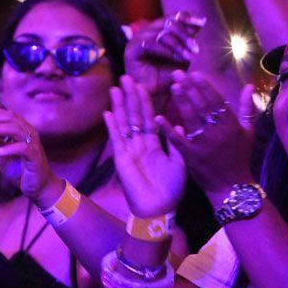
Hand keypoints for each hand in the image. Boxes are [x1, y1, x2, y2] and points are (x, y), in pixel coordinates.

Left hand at [0, 109, 60, 204]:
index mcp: (22, 129)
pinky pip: (23, 148)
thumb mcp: (2, 153)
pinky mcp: (36, 157)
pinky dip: (10, 148)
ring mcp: (33, 144)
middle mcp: (29, 133)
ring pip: (16, 130)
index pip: (5, 115)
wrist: (38, 186)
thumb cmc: (21, 168)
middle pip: (10, 118)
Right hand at [105, 75, 186, 218]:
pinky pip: (117, 139)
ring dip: (120, 106)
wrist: (160, 209)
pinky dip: (113, 126)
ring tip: (116, 88)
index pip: (149, 118)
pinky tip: (108, 112)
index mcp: (155, 144)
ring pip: (124, 123)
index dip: (146, 102)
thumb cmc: (171, 189)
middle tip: (127, 78)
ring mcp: (130, 150)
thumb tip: (177, 124)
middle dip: (131, 97)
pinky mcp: (122, 159)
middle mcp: (140, 144)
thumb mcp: (179, 162)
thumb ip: (176, 143)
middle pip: (135, 116)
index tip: (143, 85)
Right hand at [125, 11, 205, 109]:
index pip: (173, 17)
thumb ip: (189, 39)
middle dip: (185, 35)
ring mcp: (136, 39)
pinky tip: (178, 58)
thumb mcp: (183, 55)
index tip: (202, 23)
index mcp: (158, 29)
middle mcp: (146, 31)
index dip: (187, 18)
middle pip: (168, 23)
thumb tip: (200, 22)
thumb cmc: (170, 75)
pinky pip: (151, 44)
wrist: (157, 95)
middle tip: (196, 48)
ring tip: (190, 56)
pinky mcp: (131, 50)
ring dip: (178, 44)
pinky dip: (167, 51)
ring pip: (161, 33)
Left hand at [157, 71, 256, 194]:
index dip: (205, 87)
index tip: (196, 74)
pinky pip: (178, 140)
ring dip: (181, 102)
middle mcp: (218, 133)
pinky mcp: (192, 157)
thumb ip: (247, 108)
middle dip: (190, 89)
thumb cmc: (241, 157)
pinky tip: (158, 117)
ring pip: (191, 119)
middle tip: (178, 74)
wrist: (233, 187)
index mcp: (231, 125)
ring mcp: (204, 145)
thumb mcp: (248, 132)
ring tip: (173, 87)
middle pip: (202, 107)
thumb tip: (249, 86)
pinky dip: (168, 129)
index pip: (217, 101)